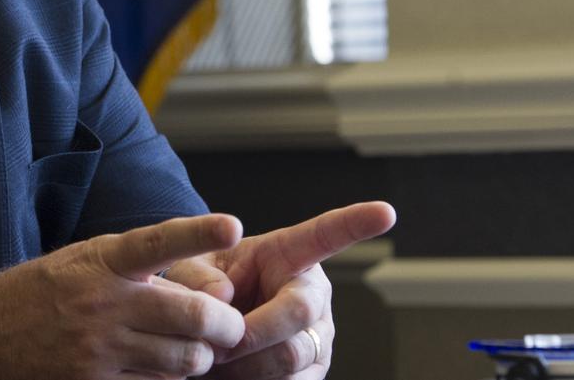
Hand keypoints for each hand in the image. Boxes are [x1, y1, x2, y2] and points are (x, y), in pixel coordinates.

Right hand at [0, 214, 247, 379]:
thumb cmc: (47, 290)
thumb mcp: (87, 262)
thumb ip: (143, 273)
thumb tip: (206, 292)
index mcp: (102, 261)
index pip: (158, 242)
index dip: (197, 232)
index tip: (231, 224)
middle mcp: (104, 302)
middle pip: (191, 316)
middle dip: (226, 324)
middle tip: (232, 325)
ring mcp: (99, 349)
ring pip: (184, 360)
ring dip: (201, 357)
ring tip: (197, 350)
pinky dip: (171, 379)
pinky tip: (164, 369)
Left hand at [165, 201, 395, 379]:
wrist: (201, 331)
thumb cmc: (200, 288)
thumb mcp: (188, 268)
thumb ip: (197, 274)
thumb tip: (221, 296)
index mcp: (289, 254)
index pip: (326, 234)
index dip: (355, 224)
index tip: (386, 210)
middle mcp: (314, 294)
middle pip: (299, 315)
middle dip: (254, 332)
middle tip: (217, 343)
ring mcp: (318, 336)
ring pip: (292, 359)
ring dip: (247, 366)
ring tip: (214, 360)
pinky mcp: (313, 373)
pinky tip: (231, 376)